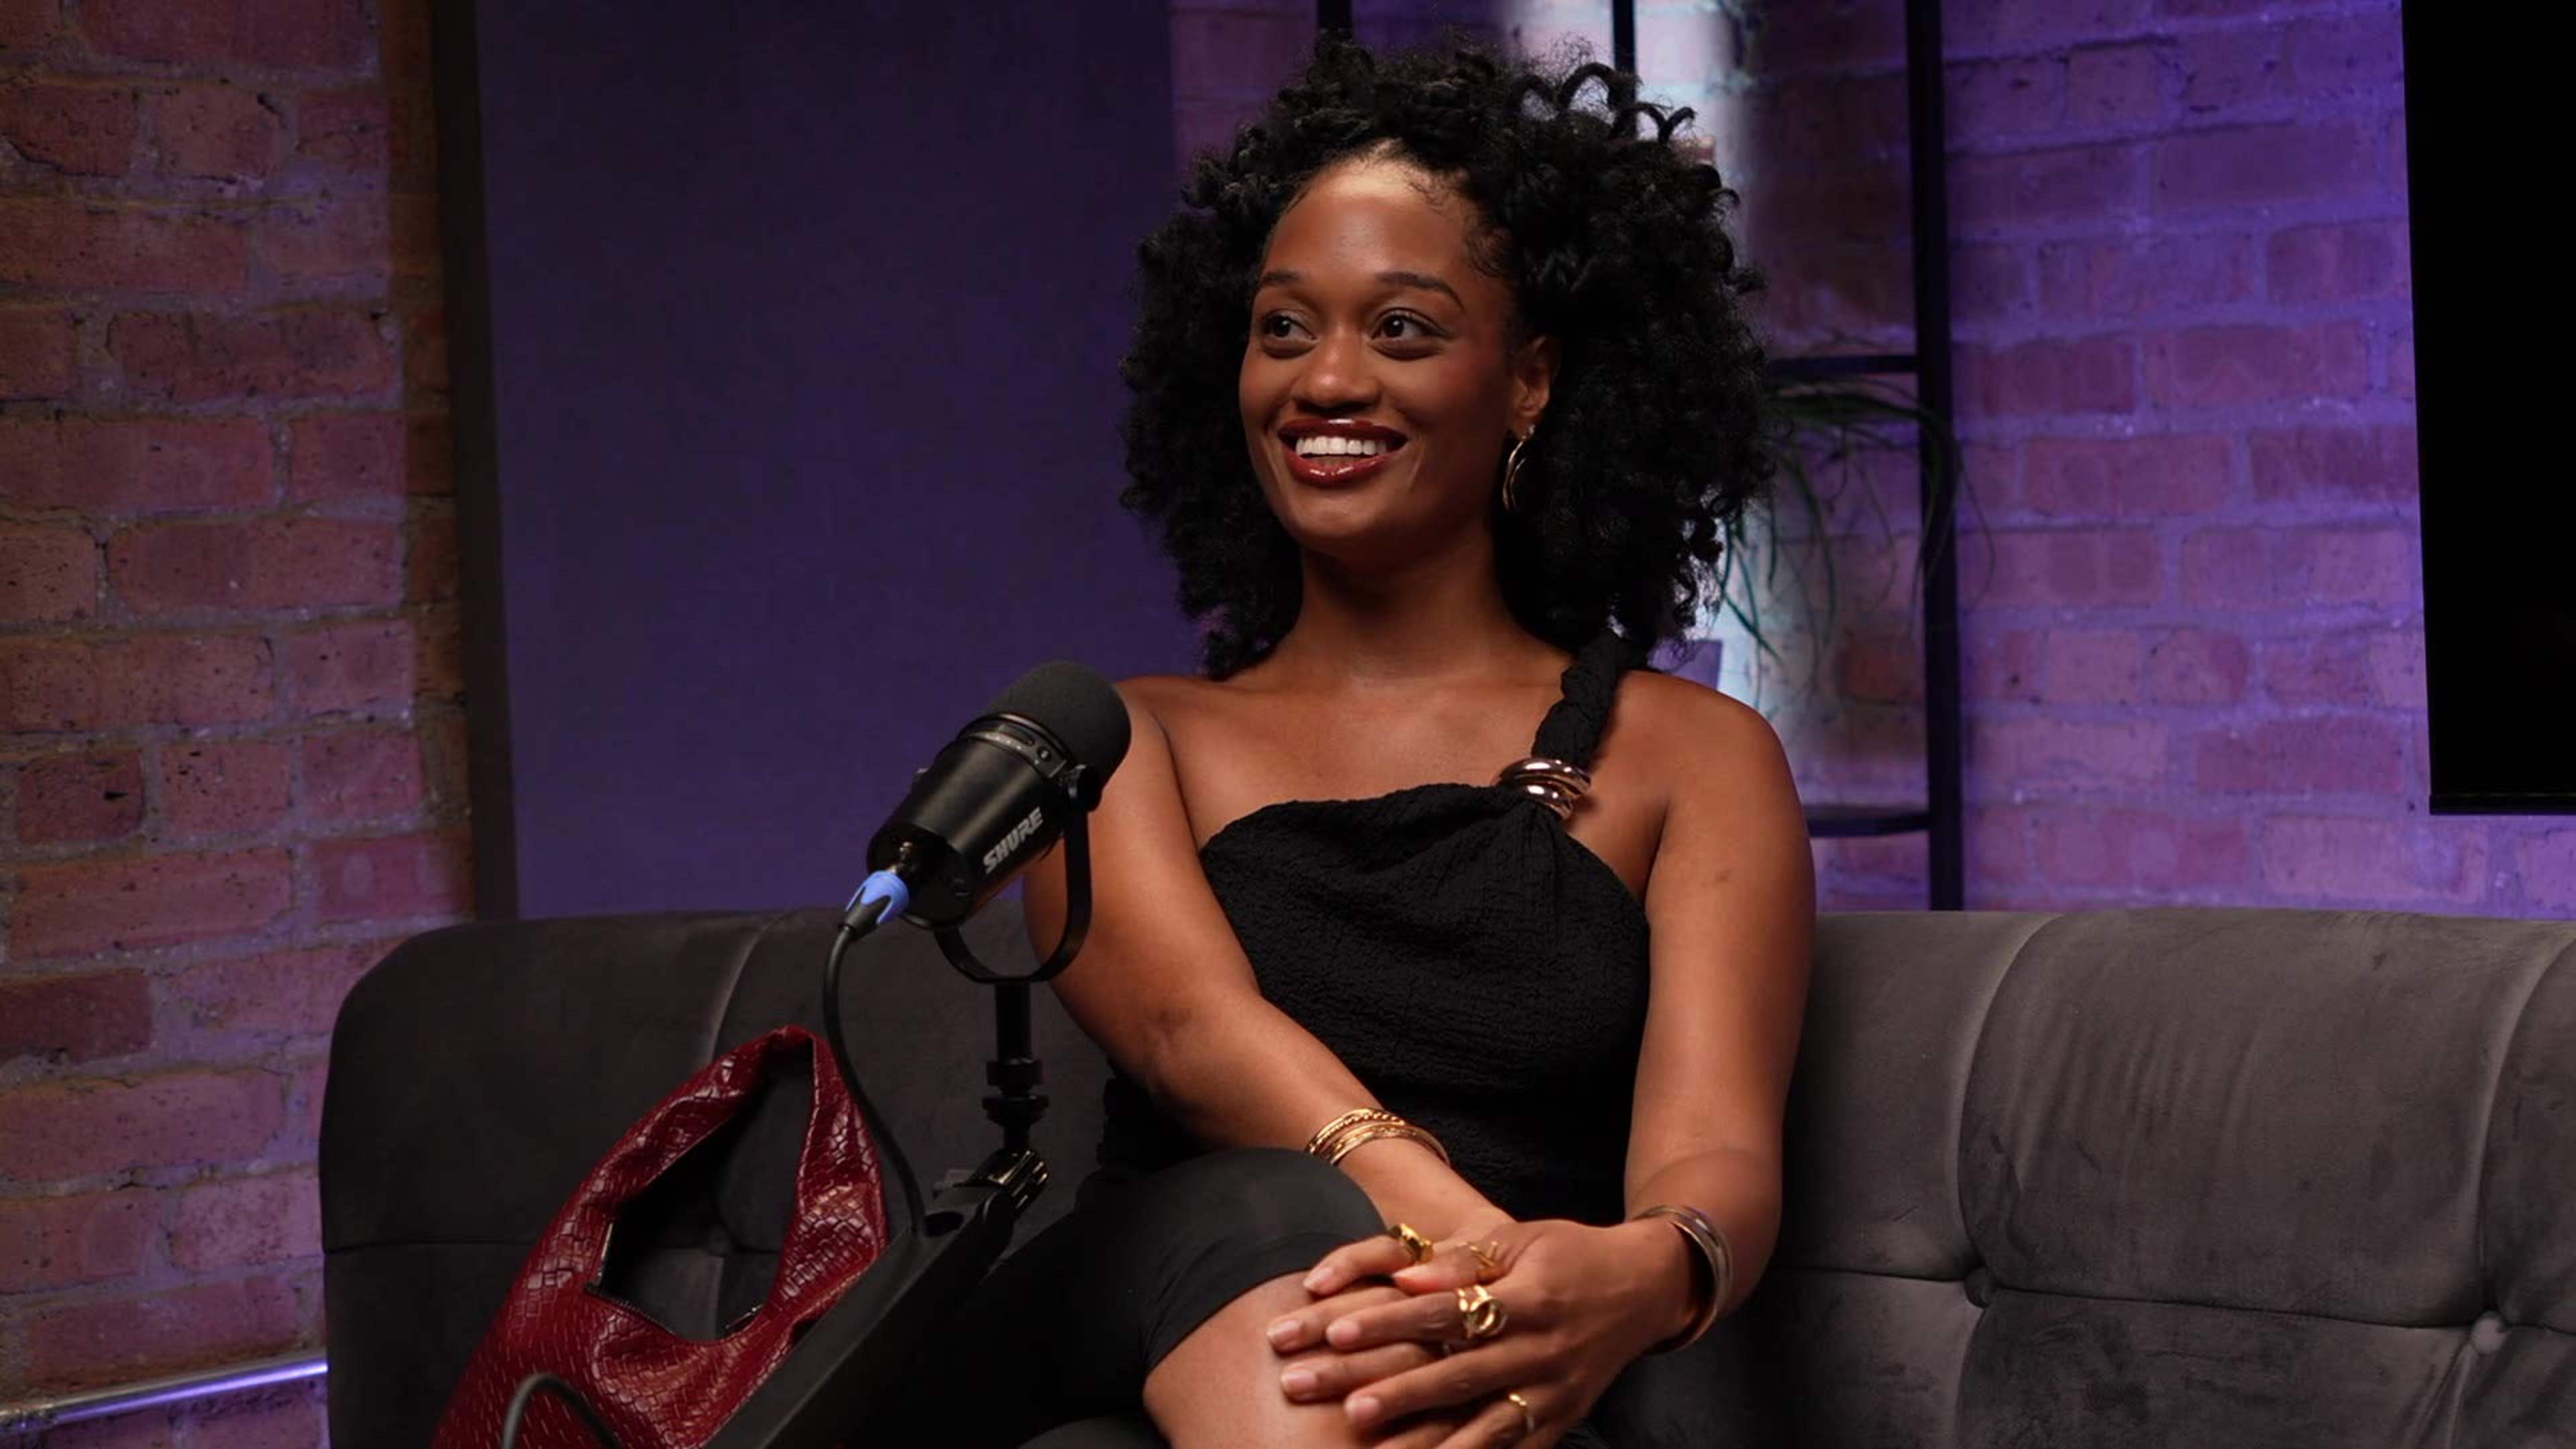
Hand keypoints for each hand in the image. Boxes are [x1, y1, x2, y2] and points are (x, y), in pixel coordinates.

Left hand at [1302, 1218, 1694, 1446]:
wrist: (1643, 1288)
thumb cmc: (1567, 1253)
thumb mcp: (1519, 1239)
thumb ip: (1461, 1261)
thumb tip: (1403, 1280)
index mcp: (1529, 1298)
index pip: (1449, 1314)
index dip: (1392, 1323)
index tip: (1336, 1332)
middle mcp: (1544, 1351)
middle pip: (1459, 1376)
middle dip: (1397, 1391)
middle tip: (1342, 1405)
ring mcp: (1555, 1393)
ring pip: (1486, 1426)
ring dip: (1430, 1441)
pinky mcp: (1562, 1422)